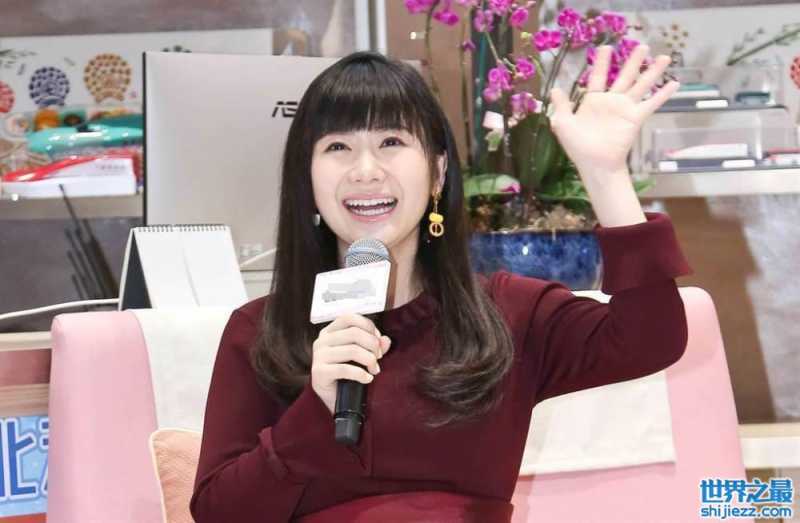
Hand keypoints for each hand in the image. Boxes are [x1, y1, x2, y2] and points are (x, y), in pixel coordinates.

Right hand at [311, 313, 391, 413]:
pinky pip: (345, 369)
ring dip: (369, 360)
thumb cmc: (347, 374)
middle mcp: (322, 341)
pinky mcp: (319, 372)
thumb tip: (386, 340)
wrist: (333, 399)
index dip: (368, 327)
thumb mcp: (362, 356)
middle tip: (379, 358)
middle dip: (373, 345)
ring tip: (374, 370)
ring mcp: (319, 356)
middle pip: (354, 333)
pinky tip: (367, 379)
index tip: (378, 342)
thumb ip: (374, 346)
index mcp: (330, 332)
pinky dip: (361, 374)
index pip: (350, 318)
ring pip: (352, 350)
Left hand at [548, 44, 679, 179]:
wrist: (595, 164)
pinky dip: (663, 94)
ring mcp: (625, 109)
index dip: (601, 63)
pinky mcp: (635, 118)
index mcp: (593, 101)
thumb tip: (554, 89)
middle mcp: (611, 101)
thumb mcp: (562, 125)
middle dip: (633, 61)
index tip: (605, 47)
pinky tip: (675, 83)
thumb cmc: (578, 146)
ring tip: (664, 56)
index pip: (597, 77)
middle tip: (642, 46)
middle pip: (624, 76)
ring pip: (641, 85)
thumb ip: (561, 106)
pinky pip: (651, 103)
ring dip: (652, 71)